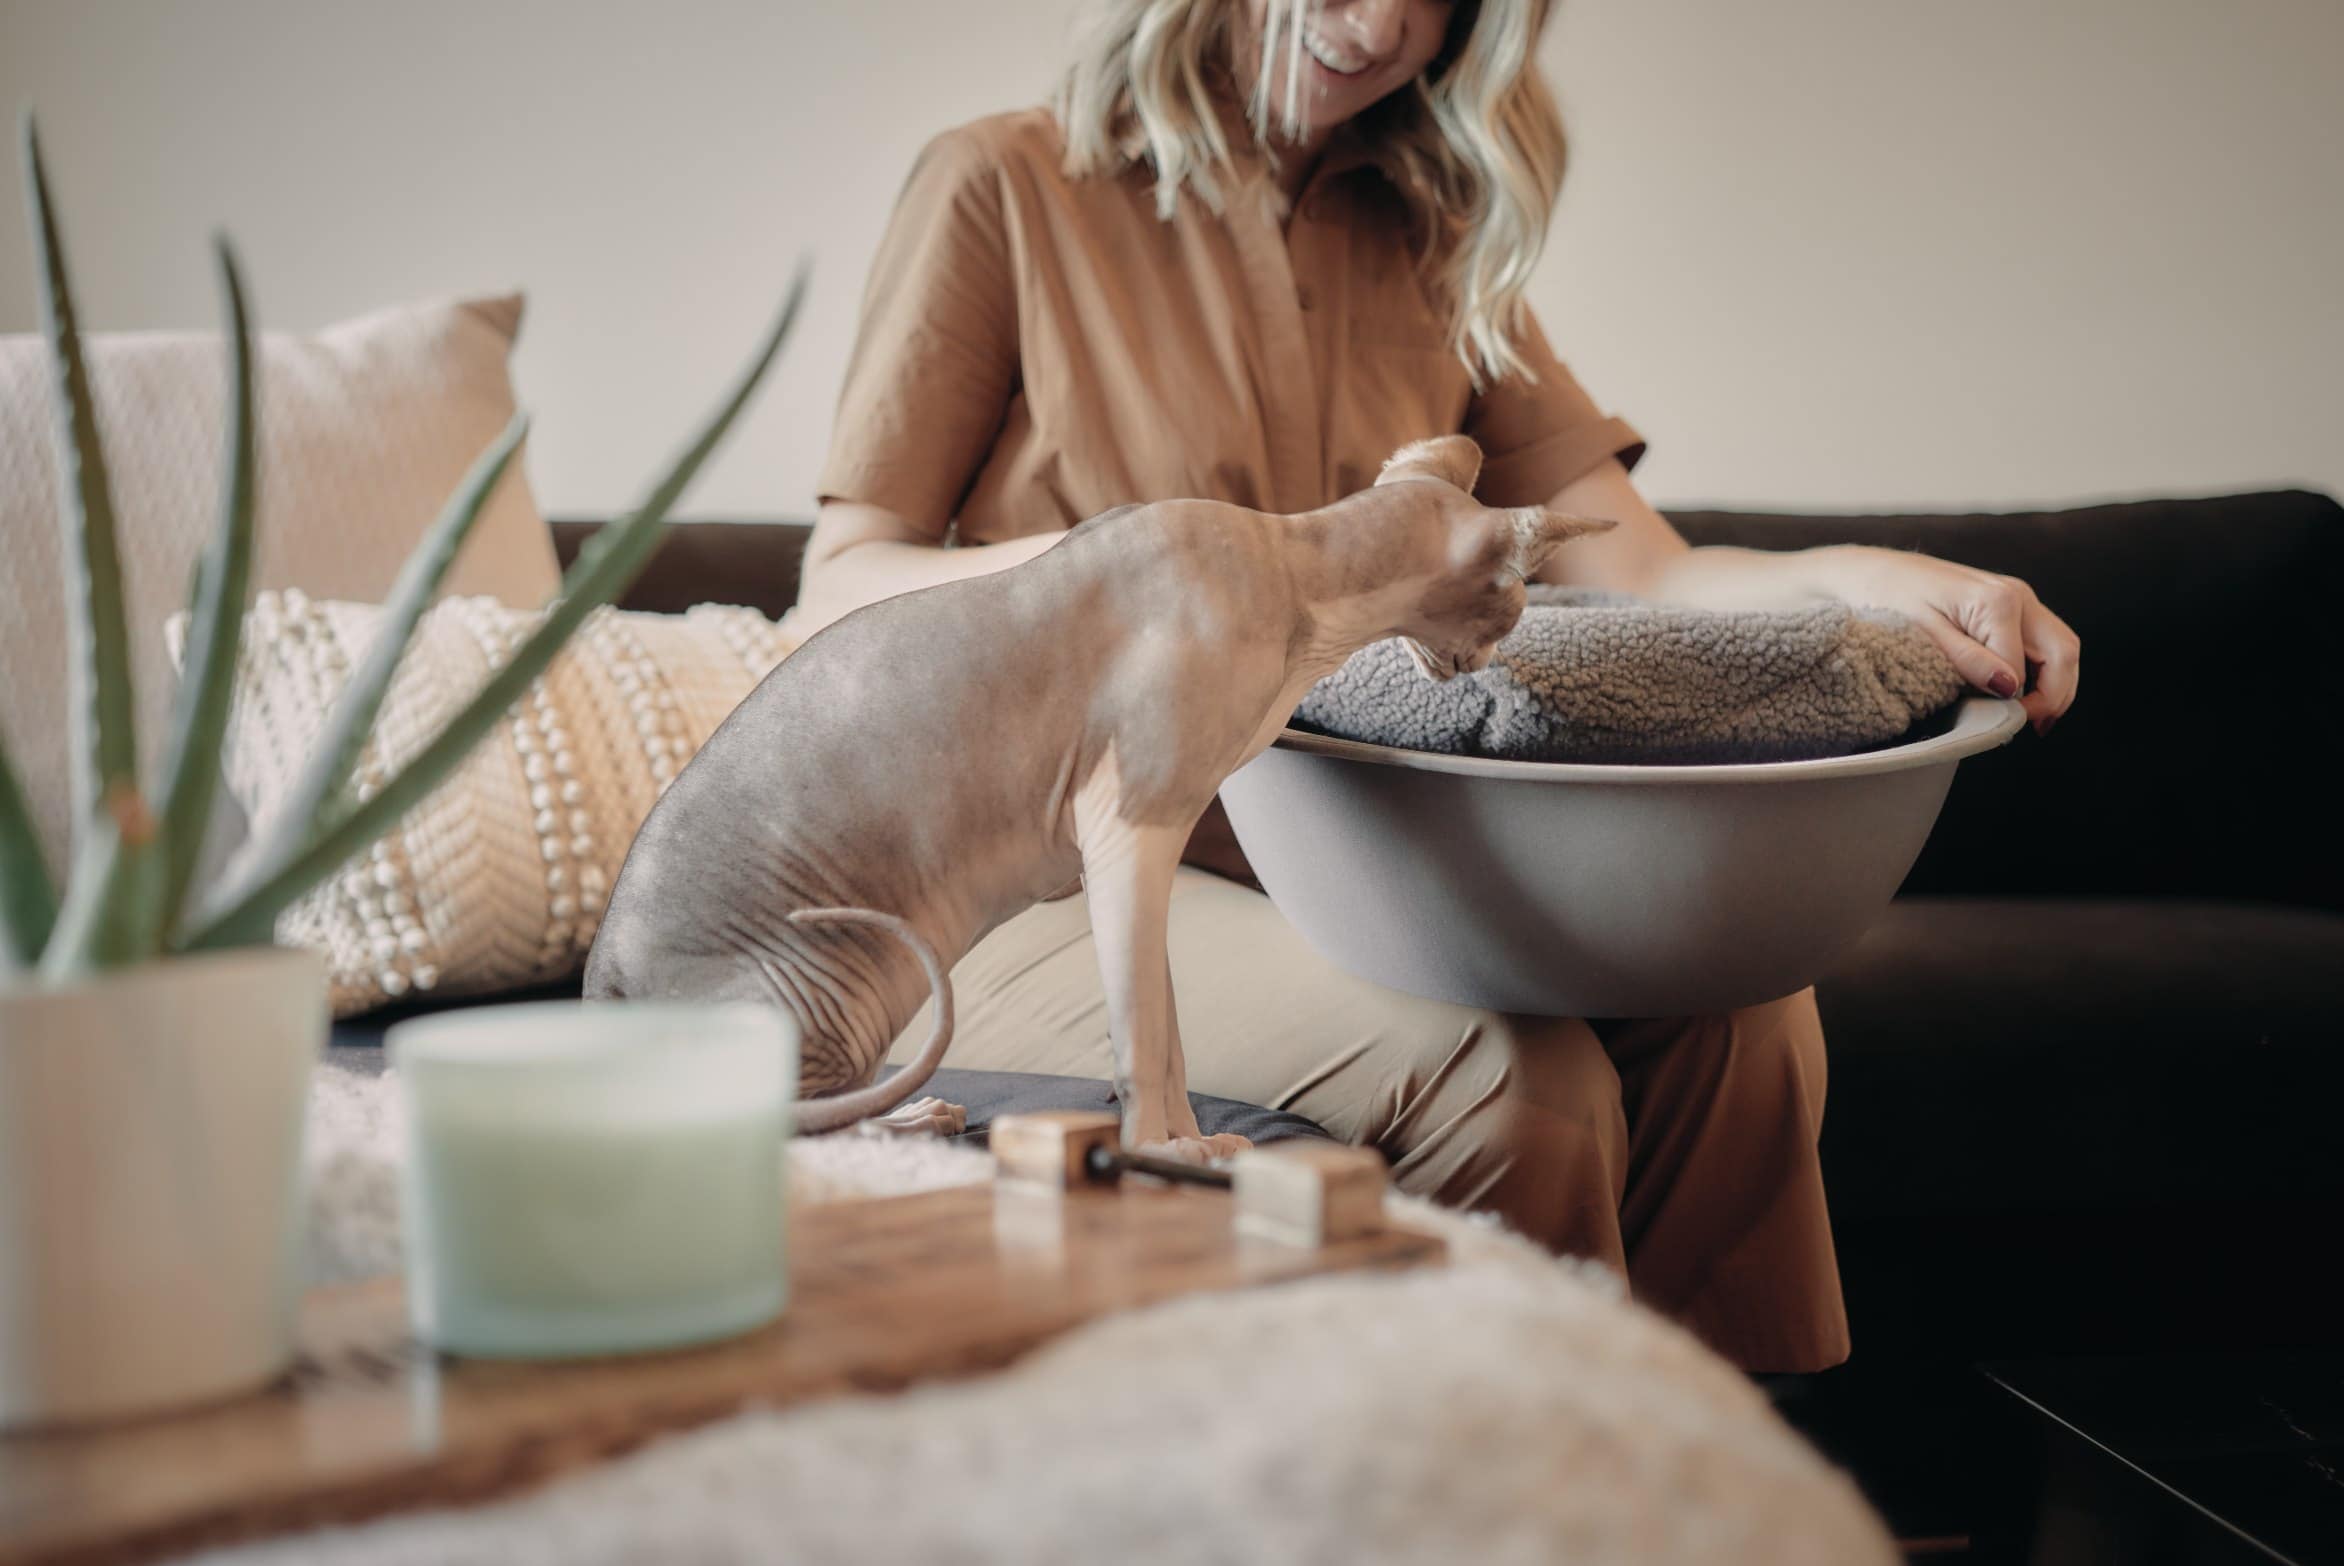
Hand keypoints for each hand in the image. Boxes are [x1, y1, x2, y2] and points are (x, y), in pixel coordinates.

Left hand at [1811, 546, 2079, 734]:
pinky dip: (2045, 669)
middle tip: (2033, 727)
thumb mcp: (1925, 636)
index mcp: (1998, 602)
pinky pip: (2045, 640)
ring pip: (2062, 647)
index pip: (2023, 669)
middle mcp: (2019, 595)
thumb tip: (2011, 688)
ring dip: (2056, 685)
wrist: (1876, 571)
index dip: (2014, 702)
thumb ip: (1969, 662)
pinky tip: (2025, 693)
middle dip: (2055, 696)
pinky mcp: (2013, 603)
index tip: (1993, 723)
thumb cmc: (1891, 599)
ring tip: (2034, 717)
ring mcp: (2020, 596)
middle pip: (2064, 653)